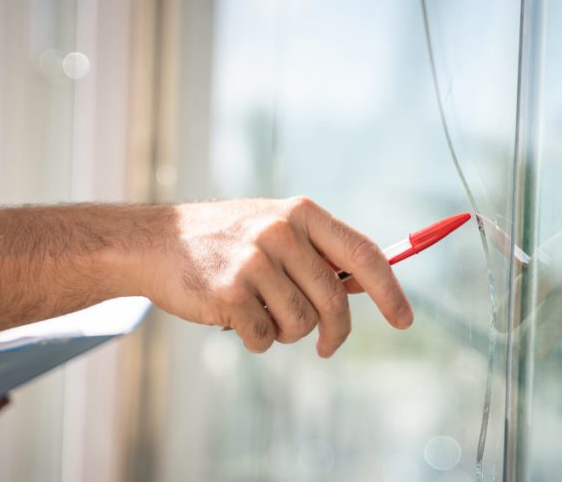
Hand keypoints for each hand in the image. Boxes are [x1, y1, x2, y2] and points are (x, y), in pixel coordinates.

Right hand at [140, 197, 412, 356]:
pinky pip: (265, 338)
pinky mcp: (229, 293)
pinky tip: (235, 318)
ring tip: (261, 313)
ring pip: (300, 324)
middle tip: (326, 347)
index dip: (390, 291)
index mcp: (301, 214)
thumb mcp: (275, 228)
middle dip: (335, 332)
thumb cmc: (224, 239)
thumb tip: (370, 285)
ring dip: (285, 332)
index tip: (404, 319)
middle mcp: (281, 233)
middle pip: (334, 300)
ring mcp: (254, 262)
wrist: (156, 243)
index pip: (363, 254)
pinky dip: (256, 339)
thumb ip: (319, 253)